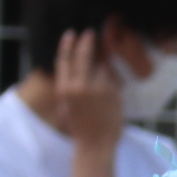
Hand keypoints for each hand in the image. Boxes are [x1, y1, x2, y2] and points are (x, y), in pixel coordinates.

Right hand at [54, 29, 125, 150]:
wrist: (95, 143)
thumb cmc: (80, 126)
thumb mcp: (66, 105)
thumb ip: (69, 87)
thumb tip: (74, 70)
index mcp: (64, 89)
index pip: (64, 60)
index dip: (67, 45)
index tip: (71, 34)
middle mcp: (79, 86)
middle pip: (83, 57)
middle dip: (87, 43)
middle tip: (90, 33)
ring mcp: (97, 89)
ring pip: (101, 68)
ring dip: (102, 70)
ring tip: (101, 86)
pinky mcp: (112, 93)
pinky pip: (112, 80)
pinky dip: (111, 82)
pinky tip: (109, 95)